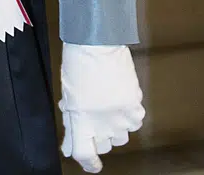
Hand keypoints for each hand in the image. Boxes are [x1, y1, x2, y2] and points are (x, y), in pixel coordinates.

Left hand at [59, 43, 144, 172]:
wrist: (98, 42)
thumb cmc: (78, 63)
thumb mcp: (68, 94)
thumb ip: (71, 119)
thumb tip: (70, 142)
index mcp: (80, 118)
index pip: (84, 152)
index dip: (88, 163)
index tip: (91, 164)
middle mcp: (101, 122)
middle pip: (104, 146)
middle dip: (98, 137)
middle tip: (94, 120)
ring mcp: (120, 115)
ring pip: (121, 137)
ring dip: (115, 128)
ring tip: (107, 108)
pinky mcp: (135, 105)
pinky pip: (135, 123)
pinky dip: (129, 116)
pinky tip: (121, 102)